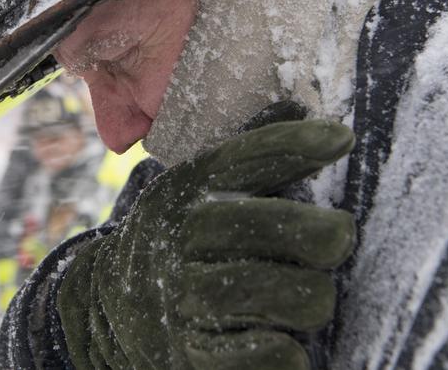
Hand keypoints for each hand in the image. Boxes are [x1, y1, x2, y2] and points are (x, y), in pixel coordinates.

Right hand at [58, 120, 355, 369]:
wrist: (106, 305)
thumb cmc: (176, 236)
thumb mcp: (196, 185)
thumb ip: (249, 152)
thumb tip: (300, 104)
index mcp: (187, 189)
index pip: (244, 158)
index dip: (295, 144)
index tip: (341, 137)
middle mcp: (183, 236)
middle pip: (275, 227)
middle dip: (325, 233)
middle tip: (337, 238)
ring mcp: (185, 297)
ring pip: (286, 294)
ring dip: (313, 296)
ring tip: (312, 294)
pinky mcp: (193, 352)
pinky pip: (267, 354)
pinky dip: (289, 349)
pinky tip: (288, 339)